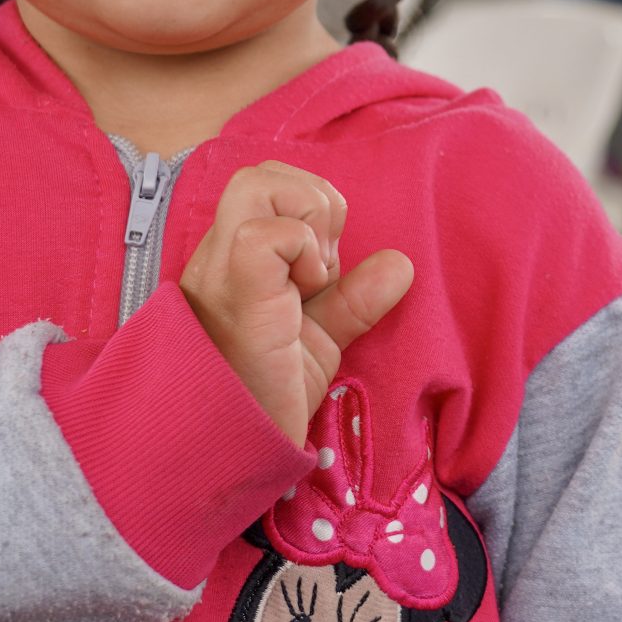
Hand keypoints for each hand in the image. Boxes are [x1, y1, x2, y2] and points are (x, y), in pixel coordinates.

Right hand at [179, 162, 414, 445]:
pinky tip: (303, 295)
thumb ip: (352, 301)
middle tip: (324, 268)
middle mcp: (220, 254)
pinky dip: (300, 249)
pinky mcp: (235, 290)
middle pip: (261, 171)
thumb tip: (401, 265)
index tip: (325, 274)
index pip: (271, 186)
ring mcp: (222, 268)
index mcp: (235, 259)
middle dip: (314, 203)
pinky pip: (264, 230)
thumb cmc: (259, 397)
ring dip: (307, 219)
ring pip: (257, 181)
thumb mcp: (315, 342)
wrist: (226, 450)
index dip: (312, 213)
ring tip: (312, 279)